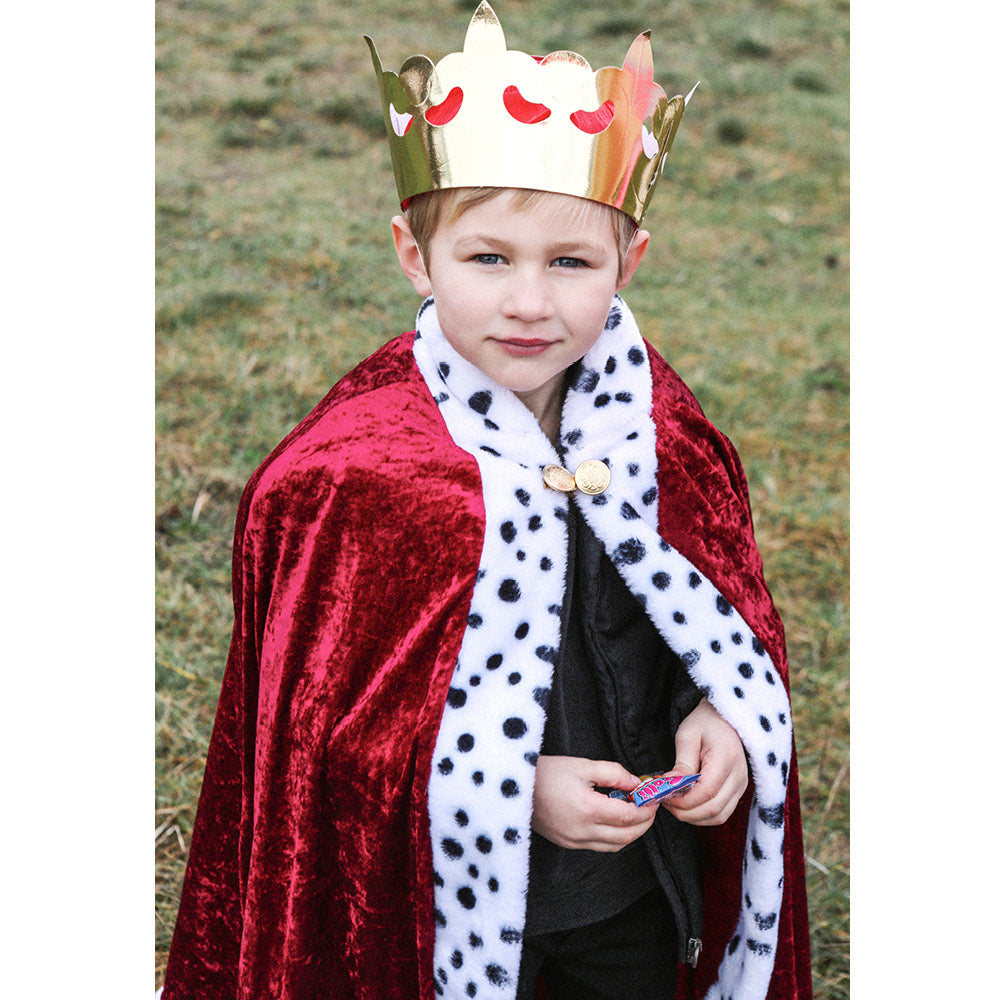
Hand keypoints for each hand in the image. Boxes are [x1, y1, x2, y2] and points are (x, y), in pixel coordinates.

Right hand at [531, 755, 657, 851]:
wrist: (514, 788)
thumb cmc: (546, 773)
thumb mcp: (582, 765)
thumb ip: (613, 773)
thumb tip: (636, 782)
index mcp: (588, 809)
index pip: (629, 816)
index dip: (646, 808)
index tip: (654, 797)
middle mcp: (582, 831)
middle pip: (627, 835)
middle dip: (645, 822)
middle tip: (651, 806)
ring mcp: (574, 841)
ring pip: (615, 845)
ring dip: (632, 832)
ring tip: (637, 814)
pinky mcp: (568, 844)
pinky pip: (600, 846)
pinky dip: (615, 838)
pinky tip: (616, 822)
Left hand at [661, 697, 747, 825]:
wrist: (724, 719)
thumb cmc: (704, 723)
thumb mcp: (687, 736)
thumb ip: (682, 764)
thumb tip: (671, 787)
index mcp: (726, 758)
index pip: (706, 791)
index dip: (683, 799)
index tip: (664, 795)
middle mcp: (739, 777)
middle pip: (713, 809)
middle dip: (685, 811)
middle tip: (665, 801)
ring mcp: (741, 787)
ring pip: (718, 816)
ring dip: (693, 816)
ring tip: (674, 803)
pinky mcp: (738, 792)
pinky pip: (721, 814)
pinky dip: (703, 815)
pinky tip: (687, 805)